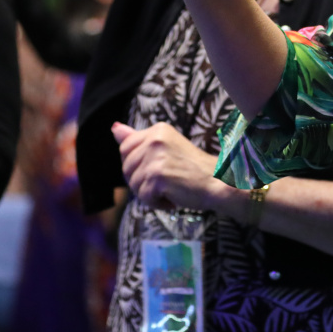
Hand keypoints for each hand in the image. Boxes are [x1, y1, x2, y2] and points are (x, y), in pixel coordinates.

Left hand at [111, 122, 226, 210]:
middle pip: (126, 168)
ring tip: (171, 188)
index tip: (158, 169)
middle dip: (142, 181)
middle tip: (167, 181)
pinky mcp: (157, 177)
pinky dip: (157, 203)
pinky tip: (173, 197)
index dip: (136, 165)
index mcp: (157, 130)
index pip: (125, 148)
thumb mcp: (165, 147)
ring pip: (133, 185)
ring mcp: (156, 158)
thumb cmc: (193, 169)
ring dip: (150, 194)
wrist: (218, 182)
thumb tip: (114, 128)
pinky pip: (143, 197)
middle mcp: (155, 139)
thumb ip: (137, 138)